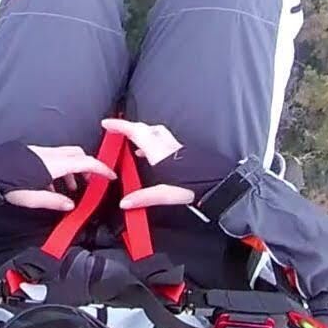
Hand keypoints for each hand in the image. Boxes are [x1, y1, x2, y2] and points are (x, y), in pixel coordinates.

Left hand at [0, 144, 117, 211]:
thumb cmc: (6, 187)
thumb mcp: (32, 199)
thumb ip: (54, 200)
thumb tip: (71, 204)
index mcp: (51, 165)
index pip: (83, 162)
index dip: (100, 168)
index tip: (110, 175)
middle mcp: (46, 154)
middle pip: (76, 153)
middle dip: (87, 166)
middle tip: (90, 182)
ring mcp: (37, 151)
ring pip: (63, 155)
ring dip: (71, 169)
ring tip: (69, 189)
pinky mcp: (28, 152)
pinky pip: (50, 157)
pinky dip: (57, 168)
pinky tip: (49, 185)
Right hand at [102, 118, 223, 209]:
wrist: (220, 184)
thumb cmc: (195, 187)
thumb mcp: (167, 195)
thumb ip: (144, 198)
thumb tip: (125, 203)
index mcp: (160, 152)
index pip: (136, 132)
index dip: (120, 126)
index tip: (107, 123)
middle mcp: (168, 146)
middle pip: (146, 129)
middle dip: (130, 128)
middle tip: (118, 133)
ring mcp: (178, 147)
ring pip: (157, 133)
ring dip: (144, 134)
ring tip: (133, 145)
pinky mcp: (185, 153)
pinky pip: (164, 141)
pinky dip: (154, 143)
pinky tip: (153, 156)